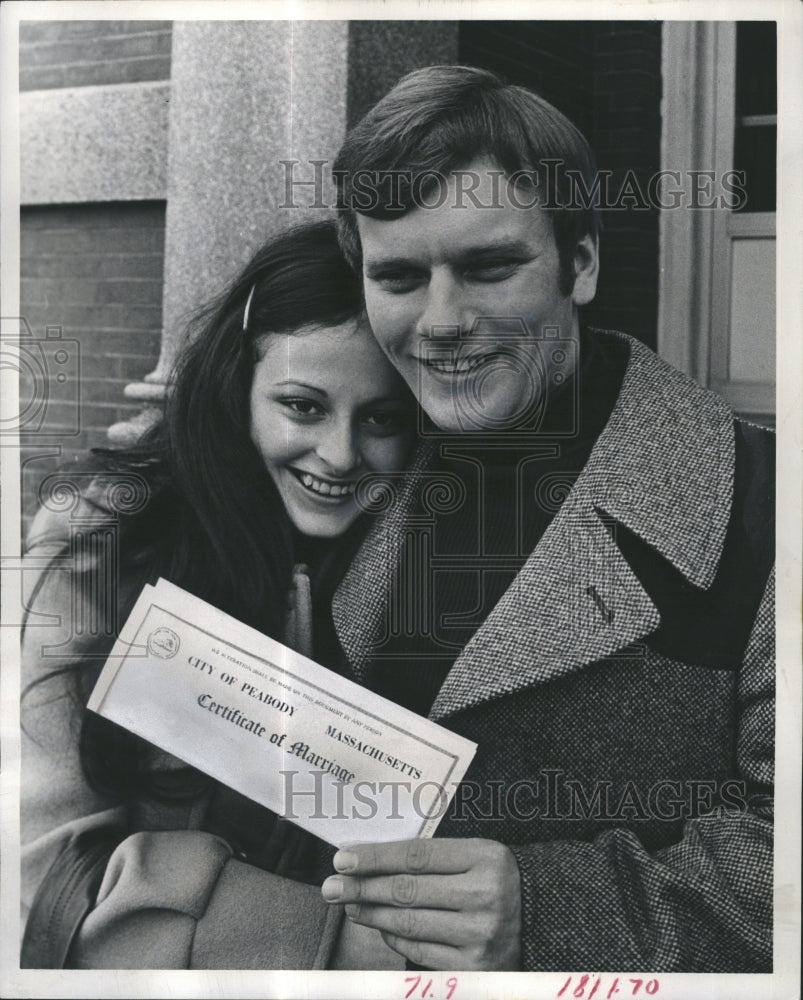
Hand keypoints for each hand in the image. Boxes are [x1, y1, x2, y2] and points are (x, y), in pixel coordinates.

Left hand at [321, 838, 521, 969]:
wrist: (542, 917)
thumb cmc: (495, 879)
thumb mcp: (474, 855)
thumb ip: (432, 856)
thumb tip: (370, 862)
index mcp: (485, 857)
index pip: (416, 855)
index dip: (374, 857)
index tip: (343, 859)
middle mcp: (485, 895)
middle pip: (406, 890)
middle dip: (361, 887)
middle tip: (332, 886)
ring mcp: (481, 935)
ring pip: (408, 922)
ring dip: (371, 913)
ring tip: (350, 904)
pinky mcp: (475, 968)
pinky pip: (419, 950)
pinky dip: (393, 937)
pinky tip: (380, 926)